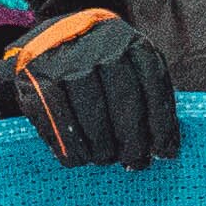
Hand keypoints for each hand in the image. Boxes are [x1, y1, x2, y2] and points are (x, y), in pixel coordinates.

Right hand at [3, 10, 180, 169]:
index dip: (162, 125)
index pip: (154, 86)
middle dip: (133, 142)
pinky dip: (71, 147)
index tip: (165, 154)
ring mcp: (68, 60)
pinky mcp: (39, 77)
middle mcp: (101, 46)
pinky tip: (78, 159)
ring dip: (103, 148)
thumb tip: (166, 145)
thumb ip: (145, 93)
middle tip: (134, 163)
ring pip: (94, 116)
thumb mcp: (125, 64)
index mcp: (130, 41)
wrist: (41, 44)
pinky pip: (60, 122)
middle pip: (126, 103)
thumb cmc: (95, 65)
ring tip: (105, 160)